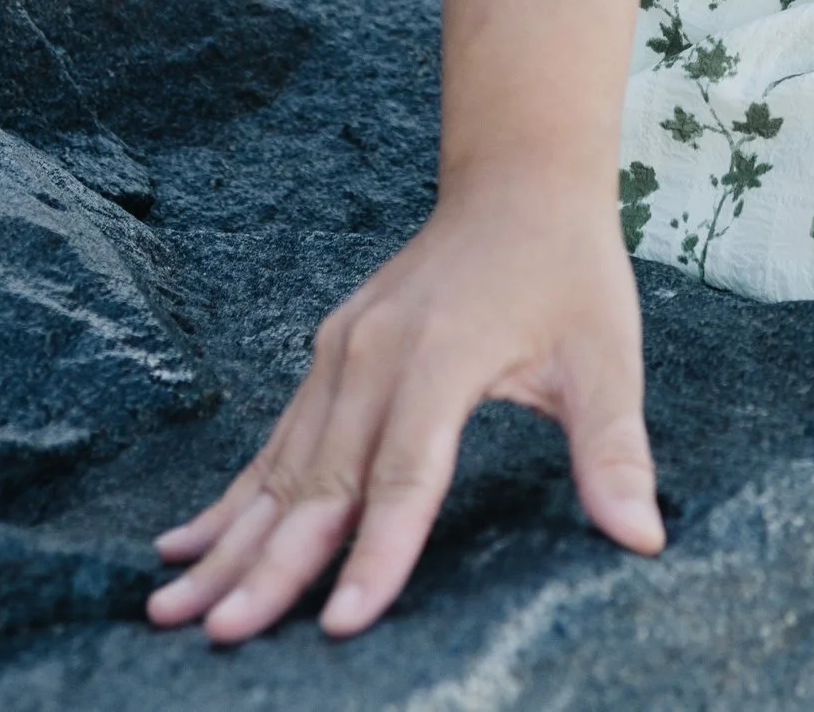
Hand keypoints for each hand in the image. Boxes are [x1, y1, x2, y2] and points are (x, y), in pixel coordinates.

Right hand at [146, 170, 661, 641]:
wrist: (517, 177)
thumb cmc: (567, 267)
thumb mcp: (606, 352)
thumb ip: (614, 447)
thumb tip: (643, 538)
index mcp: (441, 356)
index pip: (403, 476)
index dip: (376, 555)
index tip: (342, 625)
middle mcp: (375, 356)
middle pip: (319, 482)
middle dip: (266, 567)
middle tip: (217, 636)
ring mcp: (342, 353)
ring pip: (279, 467)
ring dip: (227, 542)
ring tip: (170, 609)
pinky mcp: (330, 355)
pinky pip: (273, 440)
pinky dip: (228, 497)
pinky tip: (182, 544)